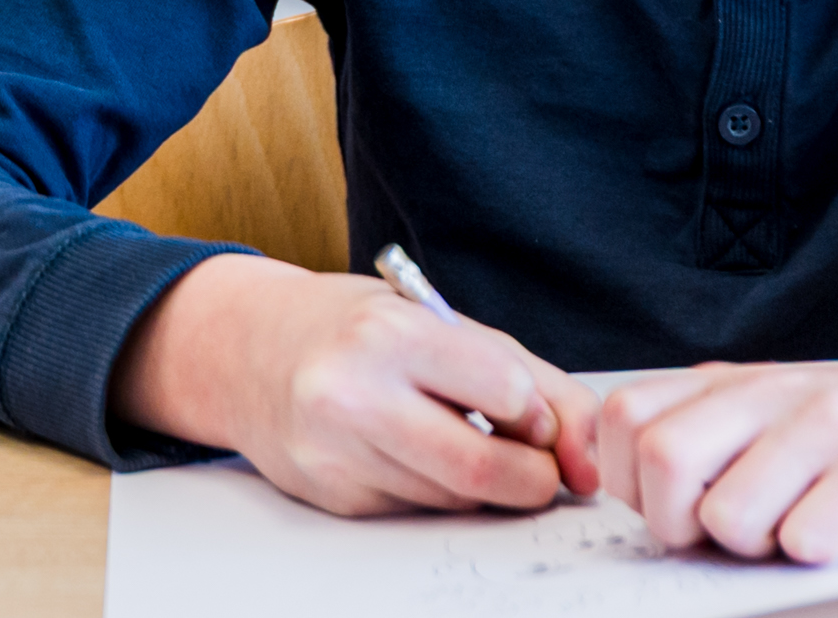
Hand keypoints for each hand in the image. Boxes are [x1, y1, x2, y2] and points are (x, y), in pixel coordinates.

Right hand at [111, 253, 600, 514]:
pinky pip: (417, 512)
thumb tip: (589, 466)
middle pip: (488, 472)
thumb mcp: (444, 326)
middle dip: (531, 477)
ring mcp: (336, 452)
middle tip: (530, 462)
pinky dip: (432, 492)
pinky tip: (405, 452)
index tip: (523, 408)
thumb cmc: (358, 329)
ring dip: (479, 485)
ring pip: (457, 501)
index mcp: (389, 334)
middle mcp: (353, 394)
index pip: (510, 395)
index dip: (534, 412)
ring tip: (452, 438)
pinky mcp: (331, 495)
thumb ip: (536, 384)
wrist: (248, 348)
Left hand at [596, 321, 837, 564]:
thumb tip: (638, 497)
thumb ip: (711, 434)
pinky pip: (813, 534)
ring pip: (728, 512)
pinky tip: (837, 540)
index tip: (668, 507)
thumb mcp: (773, 410)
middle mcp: (767, 396)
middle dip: (674, 524)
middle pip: (660, 462)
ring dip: (749, 547)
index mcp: (728, 384)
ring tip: (787, 537)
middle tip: (721, 539)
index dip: (626, 477)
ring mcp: (825, 429)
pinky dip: (813, 553)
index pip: (619, 419)